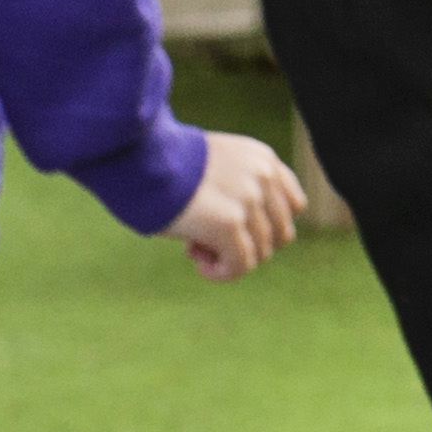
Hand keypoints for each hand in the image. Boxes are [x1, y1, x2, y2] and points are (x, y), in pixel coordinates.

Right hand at [173, 129, 306, 279]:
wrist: (138, 158)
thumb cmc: (166, 167)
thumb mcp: (216, 166)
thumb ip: (241, 190)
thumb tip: (249, 242)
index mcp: (263, 159)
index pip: (293, 206)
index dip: (263, 226)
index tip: (231, 227)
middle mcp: (263, 176)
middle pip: (280, 235)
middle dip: (246, 244)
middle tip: (208, 241)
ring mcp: (249, 200)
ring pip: (260, 254)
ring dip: (228, 258)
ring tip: (195, 247)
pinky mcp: (229, 224)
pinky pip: (240, 266)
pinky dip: (222, 273)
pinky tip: (199, 265)